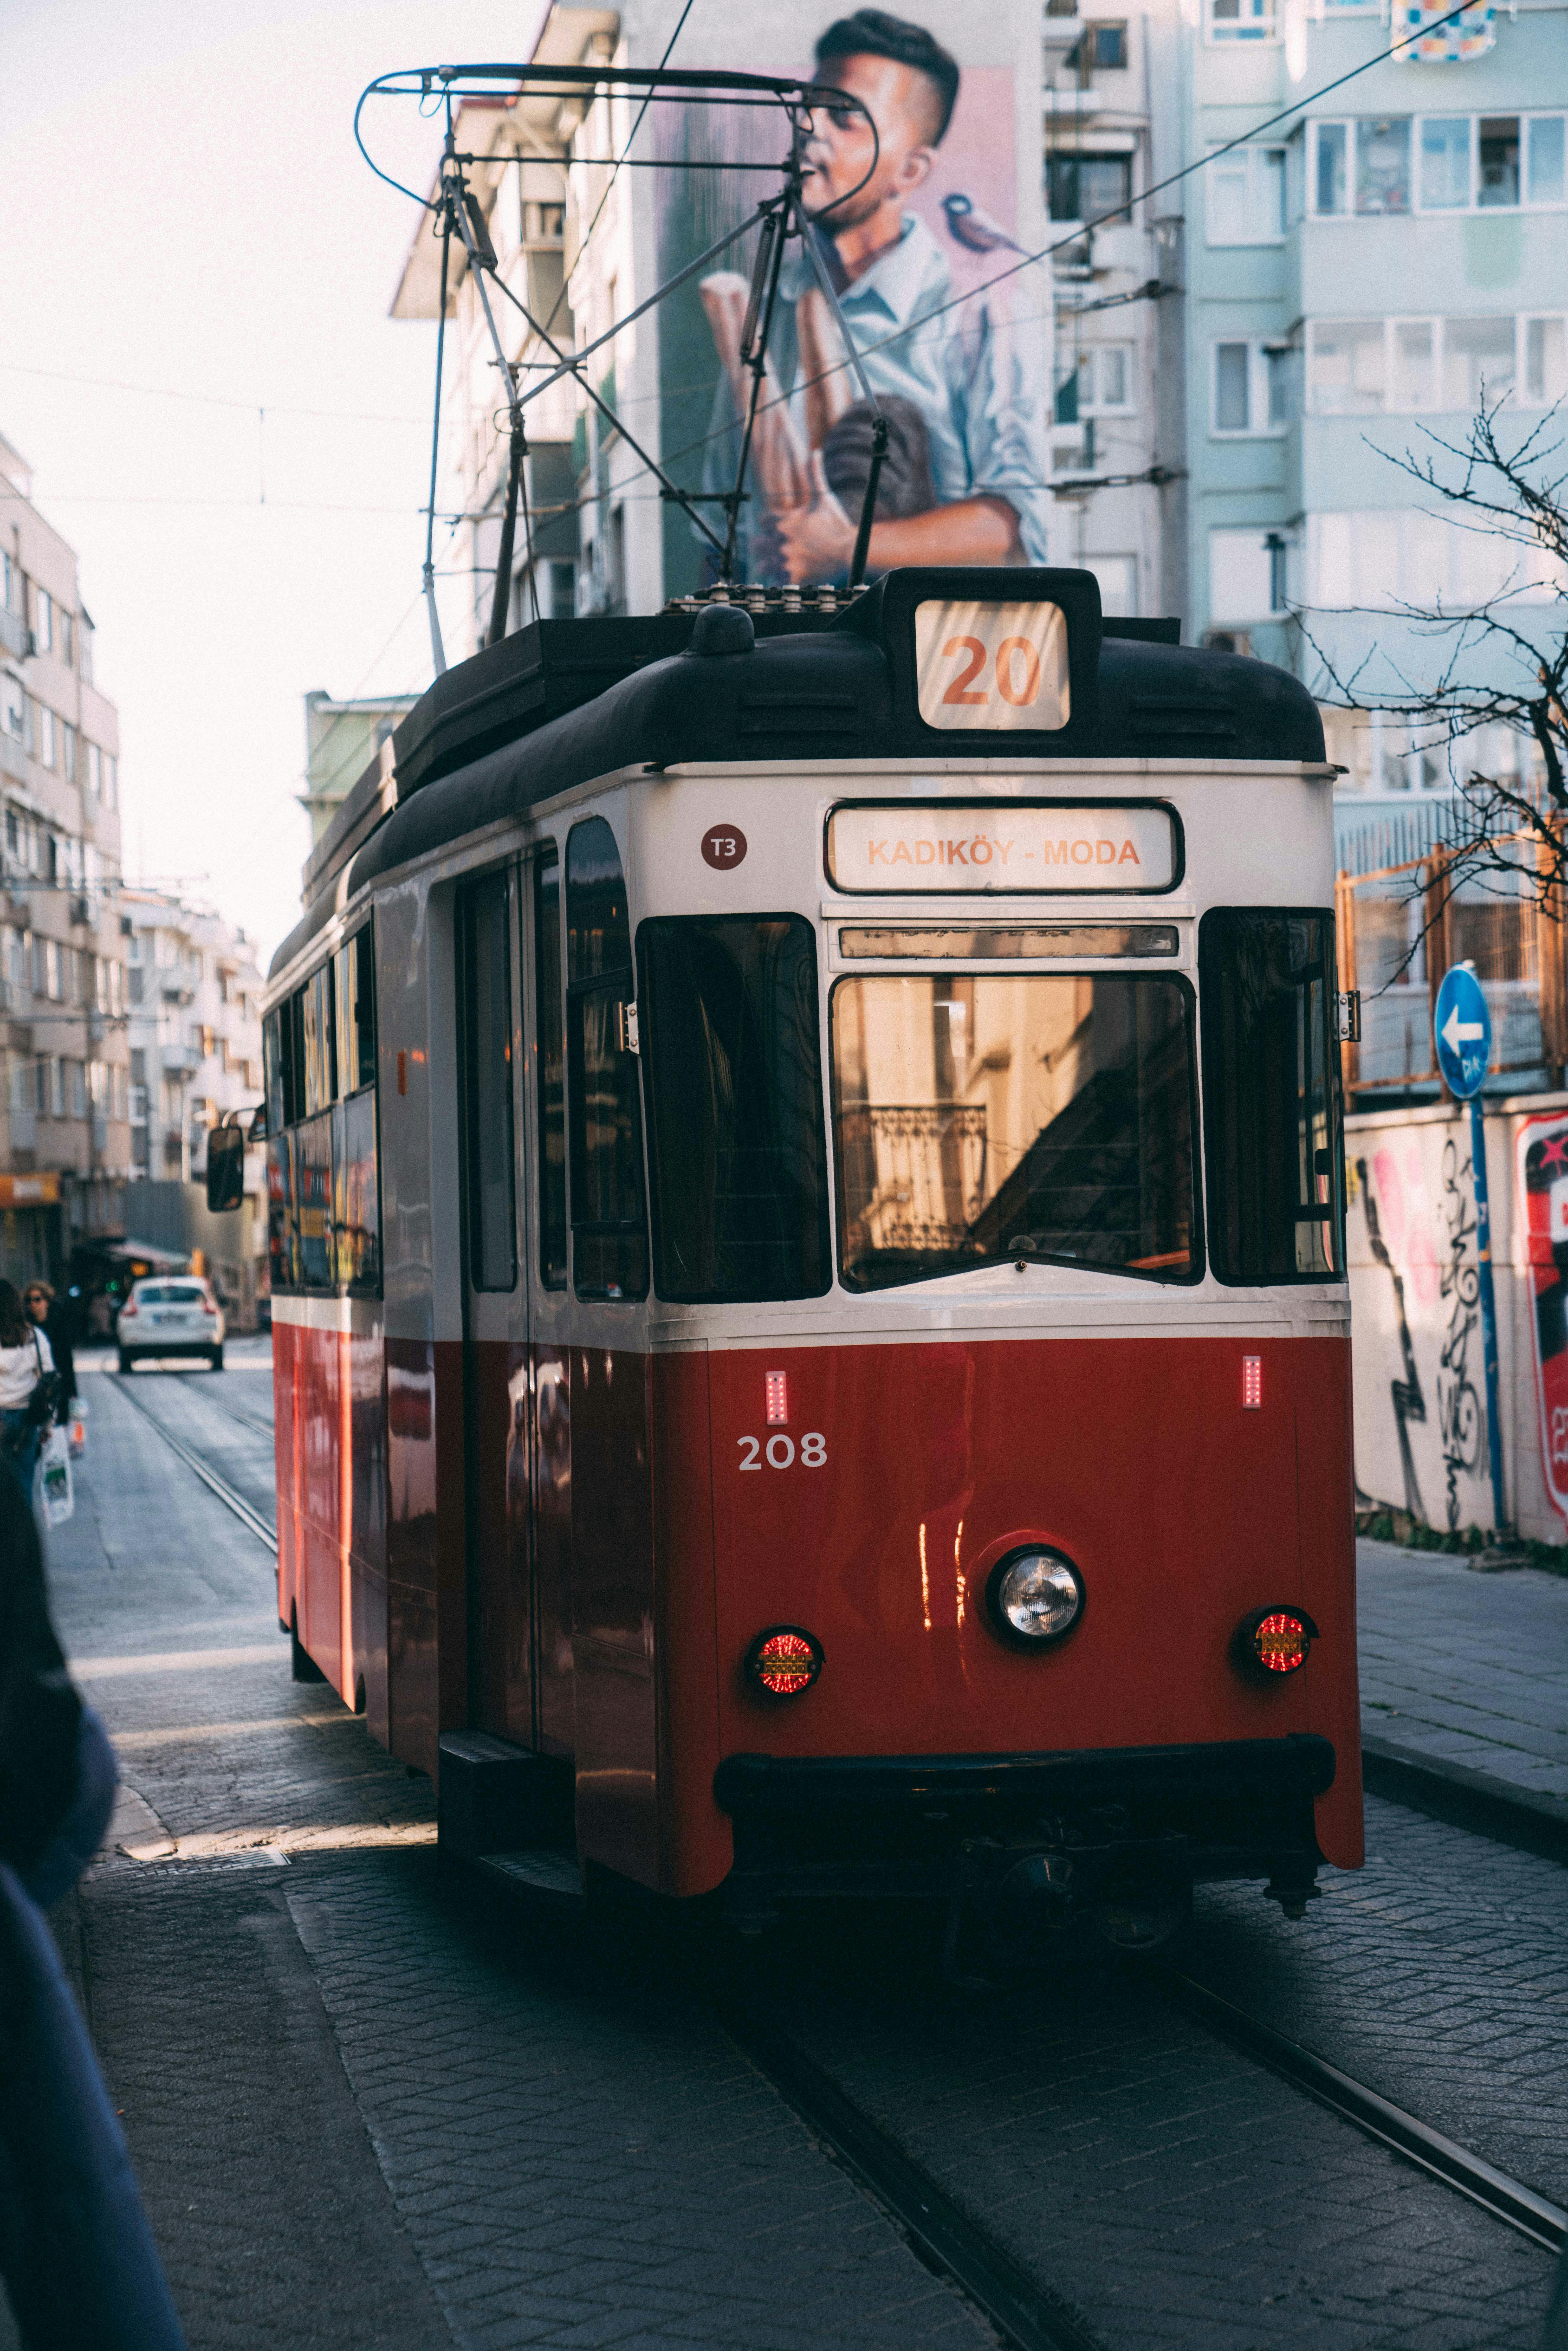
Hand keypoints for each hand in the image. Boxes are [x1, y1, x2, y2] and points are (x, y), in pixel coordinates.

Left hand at [773, 451, 855, 583]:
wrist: (851, 548)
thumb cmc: (836, 521)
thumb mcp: (824, 496)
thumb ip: (815, 474)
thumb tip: (815, 451)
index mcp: (786, 521)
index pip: (764, 521)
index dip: (767, 523)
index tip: (772, 527)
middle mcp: (783, 540)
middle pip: (759, 544)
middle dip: (762, 545)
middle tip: (763, 547)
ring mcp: (788, 559)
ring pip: (765, 564)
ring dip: (768, 564)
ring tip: (772, 564)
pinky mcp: (795, 575)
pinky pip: (779, 581)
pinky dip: (782, 580)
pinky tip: (787, 576)